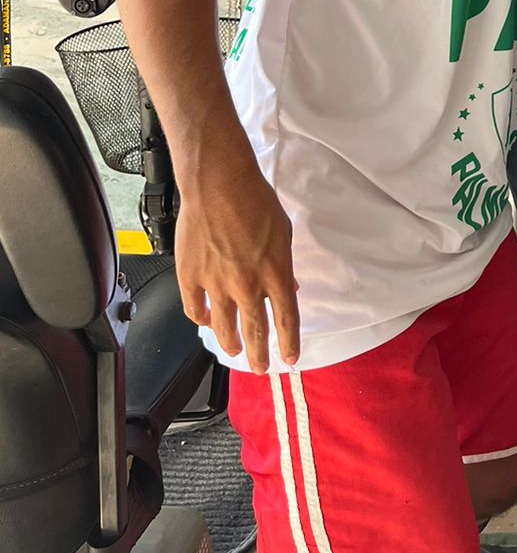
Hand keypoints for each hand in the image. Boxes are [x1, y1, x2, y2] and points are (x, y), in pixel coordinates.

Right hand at [175, 160, 299, 371]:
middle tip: (259, 368)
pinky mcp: (190, 276)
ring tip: (233, 351)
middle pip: (255, 331)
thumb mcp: (283, 232)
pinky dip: (200, 319)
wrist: (218, 184)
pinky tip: (204, 322)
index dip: (289, 343)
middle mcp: (247, 285)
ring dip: (229, 343)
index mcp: (276, 273)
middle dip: (258, 355)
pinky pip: (194, 308)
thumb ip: (284, 265)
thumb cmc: (255, 200)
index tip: (290, 360)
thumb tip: (289, 286)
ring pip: (222, 326)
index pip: (287, 319)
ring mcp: (216, 283)